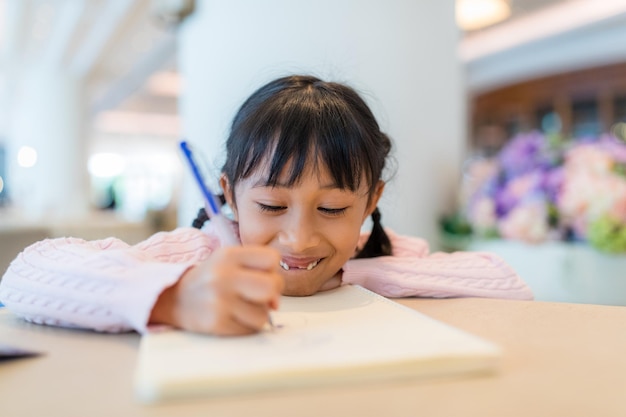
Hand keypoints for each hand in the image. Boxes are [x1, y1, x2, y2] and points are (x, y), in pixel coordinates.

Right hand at [150, 246, 283, 334]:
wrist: (174, 298)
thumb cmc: (211, 279)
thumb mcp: (230, 261)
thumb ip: (258, 272)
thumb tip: (275, 303)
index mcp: (229, 255)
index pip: (272, 258)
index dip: (271, 269)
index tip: (260, 275)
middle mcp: (224, 276)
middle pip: (272, 286)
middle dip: (272, 294)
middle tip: (259, 296)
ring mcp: (219, 301)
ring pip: (264, 314)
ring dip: (258, 314)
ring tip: (241, 308)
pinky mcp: (216, 323)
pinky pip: (249, 329)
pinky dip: (246, 326)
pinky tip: (232, 318)